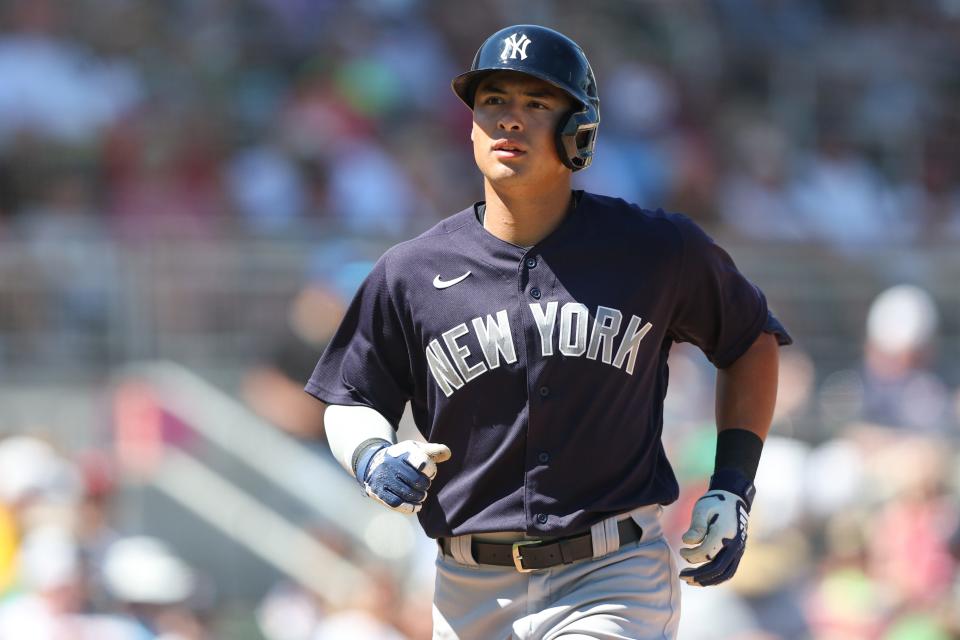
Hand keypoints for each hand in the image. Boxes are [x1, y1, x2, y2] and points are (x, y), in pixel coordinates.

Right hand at [355, 440, 451, 513]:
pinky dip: (409, 507)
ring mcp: (383, 478)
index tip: (429, 472)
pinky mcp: (377, 491)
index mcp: (403, 451)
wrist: (373, 462)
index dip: (430, 471)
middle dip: (424, 485)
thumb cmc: (402, 457)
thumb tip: (447, 454)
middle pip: (415, 480)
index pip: (423, 463)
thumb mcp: (416, 448)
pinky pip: (395, 503)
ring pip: (406, 493)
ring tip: (421, 495)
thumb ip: (433, 451)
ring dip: (418, 497)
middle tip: (425, 485)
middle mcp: (391, 464)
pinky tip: (416, 506)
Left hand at [679, 469, 754, 586]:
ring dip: (707, 581)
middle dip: (698, 575)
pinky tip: (703, 579)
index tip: (681, 550)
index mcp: (724, 533)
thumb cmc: (714, 502)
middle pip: (716, 569)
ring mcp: (739, 550)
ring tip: (691, 582)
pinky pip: (729, 571)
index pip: (706, 554)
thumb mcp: (702, 508)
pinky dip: (716, 578)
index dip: (691, 556)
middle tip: (682, 576)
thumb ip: (696, 526)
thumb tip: (687, 542)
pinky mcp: (738, 553)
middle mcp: (734, 545)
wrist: (733, 498)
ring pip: (725, 574)